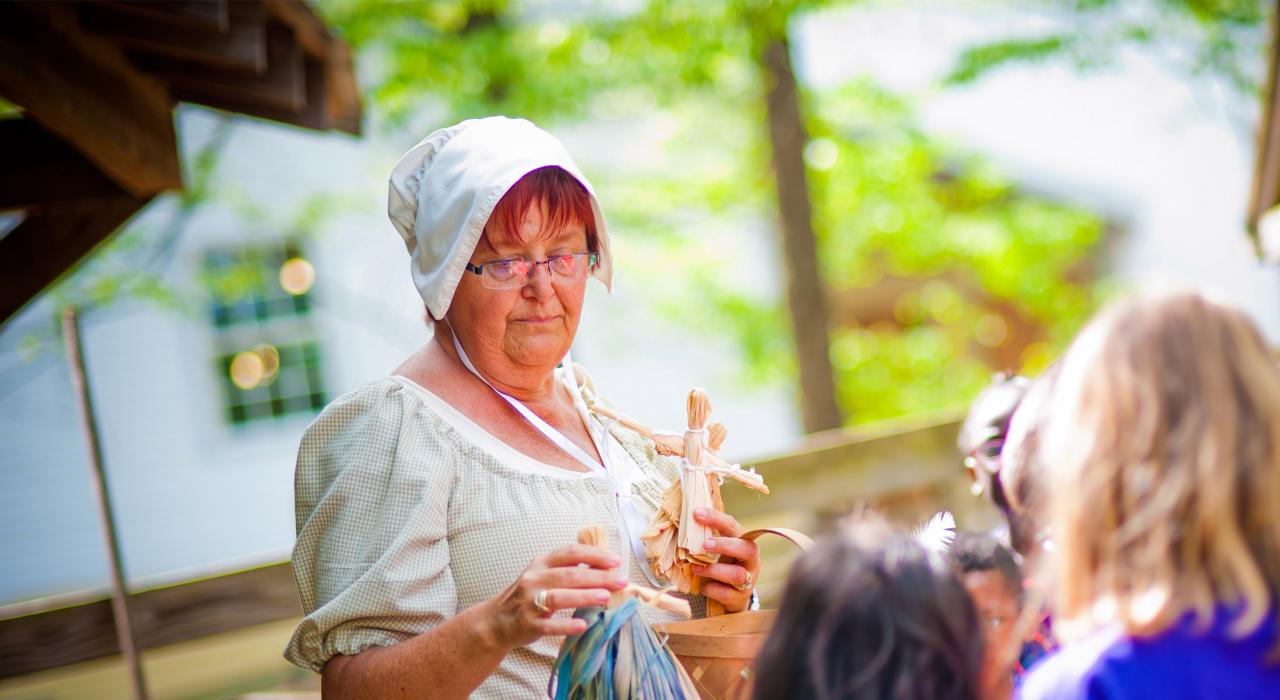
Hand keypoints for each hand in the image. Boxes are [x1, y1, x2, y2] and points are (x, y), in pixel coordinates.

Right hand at [483, 544, 628, 648]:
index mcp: (541, 563)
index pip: (570, 553)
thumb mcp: (543, 575)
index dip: (594, 555)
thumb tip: (603, 566)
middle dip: (598, 577)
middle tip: (621, 581)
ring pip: (559, 597)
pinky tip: (583, 625)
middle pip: (569, 575)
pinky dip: (566, 625)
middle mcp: (534, 579)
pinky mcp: (528, 624)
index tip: (616, 561)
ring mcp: (529, 602)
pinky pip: (549, 625)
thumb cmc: (528, 595)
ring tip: (606, 598)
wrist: (496, 621)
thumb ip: (567, 569)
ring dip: (584, 596)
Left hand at [689, 508, 759, 612]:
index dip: (716, 518)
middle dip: (725, 545)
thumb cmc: (721, 566)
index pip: (733, 526)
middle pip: (747, 549)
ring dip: (714, 570)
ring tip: (695, 568)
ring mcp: (748, 580)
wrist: (731, 596)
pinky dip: (712, 589)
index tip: (696, 513)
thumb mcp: (717, 551)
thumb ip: (706, 537)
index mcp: (743, 542)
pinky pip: (727, 594)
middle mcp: (750, 560)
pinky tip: (703, 586)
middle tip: (704, 545)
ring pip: (737, 574)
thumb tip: (683, 520)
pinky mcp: (740, 598)